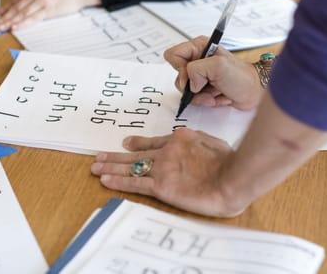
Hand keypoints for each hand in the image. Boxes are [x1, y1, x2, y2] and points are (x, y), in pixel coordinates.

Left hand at [0, 0, 99, 30]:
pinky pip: (33, 18)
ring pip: (22, 13)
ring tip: (1, 28)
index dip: (4, 8)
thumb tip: (20, 5)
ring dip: (10, 22)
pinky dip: (23, 23)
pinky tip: (15, 27)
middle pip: (16, 7)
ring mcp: (41, 0)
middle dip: (4, 17)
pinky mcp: (49, 9)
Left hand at [90, 128, 247, 217]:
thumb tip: (189, 143)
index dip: (137, 144)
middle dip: (115, 156)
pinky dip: (117, 181)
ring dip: (110, 167)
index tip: (126, 144)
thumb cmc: (229, 162)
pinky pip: (134, 183)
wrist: (231, 177)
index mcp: (180, 139)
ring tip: (95, 167)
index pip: (153, 143)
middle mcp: (167, 151)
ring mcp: (162, 168)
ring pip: (130, 167)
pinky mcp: (160, 186)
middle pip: (136, 154)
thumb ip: (197, 141)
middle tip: (99, 157)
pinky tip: (105, 181)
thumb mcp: (212, 142)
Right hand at [164, 36, 262, 109]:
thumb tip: (189, 83)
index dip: (180, 68)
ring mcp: (201, 75)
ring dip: (200, 96)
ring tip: (215, 94)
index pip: (173, 55)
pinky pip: (194, 98)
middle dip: (192, 86)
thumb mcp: (218, 66)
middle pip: (178, 75)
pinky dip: (206, 101)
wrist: (255, 92)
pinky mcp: (204, 88)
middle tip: (206, 87)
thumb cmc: (241, 77)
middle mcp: (197, 60)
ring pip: (185, 90)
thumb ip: (196, 69)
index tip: (192, 77)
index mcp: (199, 47)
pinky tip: (218, 97)